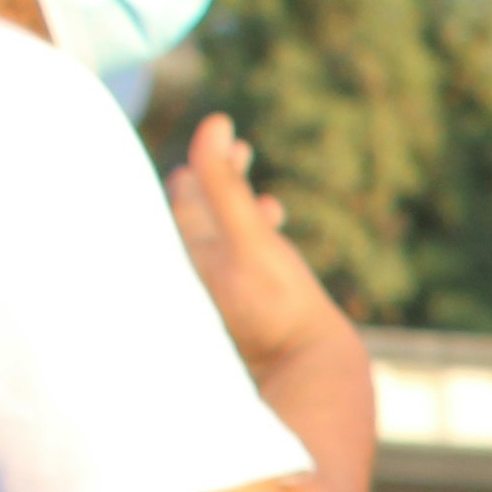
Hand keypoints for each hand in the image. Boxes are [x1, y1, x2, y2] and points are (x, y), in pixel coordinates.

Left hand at [165, 113, 346, 371]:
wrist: (312, 368)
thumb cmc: (277, 306)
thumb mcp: (247, 236)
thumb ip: (223, 182)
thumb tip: (213, 123)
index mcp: (187, 258)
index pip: (179, 204)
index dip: (193, 173)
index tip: (212, 147)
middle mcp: (203, 275)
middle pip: (202, 219)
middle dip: (219, 185)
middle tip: (237, 154)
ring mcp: (232, 294)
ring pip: (231, 241)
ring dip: (247, 211)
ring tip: (266, 196)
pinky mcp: (259, 313)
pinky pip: (253, 266)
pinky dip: (263, 242)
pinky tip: (280, 235)